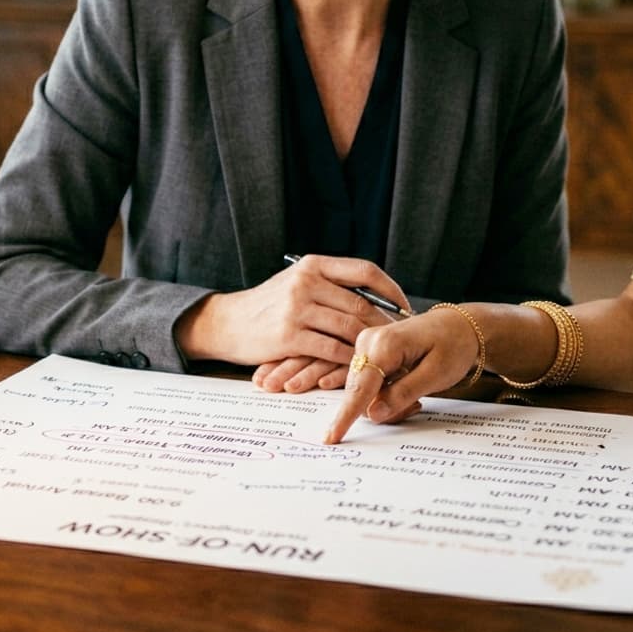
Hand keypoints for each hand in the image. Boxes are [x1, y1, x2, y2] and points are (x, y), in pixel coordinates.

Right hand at [175, 255, 410, 368]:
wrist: (227, 322)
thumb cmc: (269, 305)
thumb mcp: (298, 282)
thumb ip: (330, 284)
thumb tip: (377, 296)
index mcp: (314, 265)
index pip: (364, 271)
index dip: (390, 289)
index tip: (405, 306)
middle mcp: (307, 282)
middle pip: (360, 303)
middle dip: (384, 324)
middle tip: (401, 339)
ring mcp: (297, 308)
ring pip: (349, 327)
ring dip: (370, 344)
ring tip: (385, 355)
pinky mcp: (288, 336)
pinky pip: (330, 349)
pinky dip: (348, 359)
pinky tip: (358, 366)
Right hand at [323, 307, 480, 443]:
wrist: (459, 325)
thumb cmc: (453, 345)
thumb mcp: (436, 374)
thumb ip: (403, 394)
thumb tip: (373, 414)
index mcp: (385, 344)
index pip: (360, 387)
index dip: (346, 416)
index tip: (331, 438)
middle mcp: (369, 342)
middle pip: (361, 394)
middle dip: (386, 408)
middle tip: (418, 405)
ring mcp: (367, 345)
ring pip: (364, 393)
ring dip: (388, 402)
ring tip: (417, 392)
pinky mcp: (369, 351)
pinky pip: (369, 384)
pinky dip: (386, 393)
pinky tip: (408, 386)